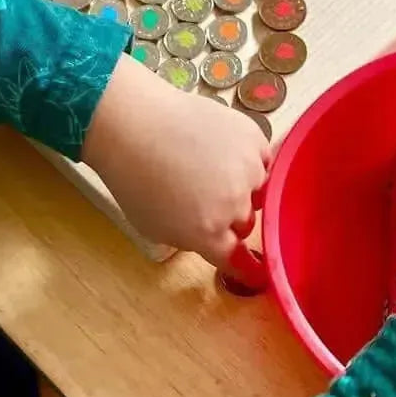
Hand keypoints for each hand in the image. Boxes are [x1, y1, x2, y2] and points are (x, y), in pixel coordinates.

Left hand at [82, 54, 269, 278]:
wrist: (133, 122)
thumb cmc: (133, 178)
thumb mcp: (154, 227)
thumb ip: (191, 239)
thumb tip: (211, 237)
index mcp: (208, 233)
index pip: (239, 262)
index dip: (248, 269)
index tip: (256, 273)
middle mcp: (234, 206)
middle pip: (246, 224)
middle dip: (231, 219)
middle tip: (207, 200)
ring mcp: (248, 169)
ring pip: (258, 190)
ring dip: (241, 187)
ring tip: (211, 168)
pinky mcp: (253, 137)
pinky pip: (262, 159)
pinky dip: (248, 160)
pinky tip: (223, 150)